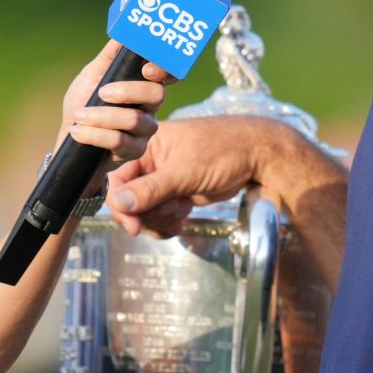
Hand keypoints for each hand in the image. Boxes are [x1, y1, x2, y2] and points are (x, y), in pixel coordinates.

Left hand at [60, 42, 170, 179]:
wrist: (69, 138)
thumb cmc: (82, 103)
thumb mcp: (90, 76)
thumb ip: (108, 57)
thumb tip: (123, 32)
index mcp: (143, 84)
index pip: (168, 74)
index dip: (165, 69)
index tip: (146, 69)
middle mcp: (149, 107)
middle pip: (156, 94)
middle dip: (128, 91)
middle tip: (102, 92)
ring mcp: (144, 131)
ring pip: (135, 120)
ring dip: (102, 116)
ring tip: (79, 115)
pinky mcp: (134, 151)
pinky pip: (120, 142)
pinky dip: (95, 134)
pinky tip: (78, 131)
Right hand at [104, 116, 279, 236]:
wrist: (255, 156)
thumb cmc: (222, 151)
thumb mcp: (184, 171)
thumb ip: (150, 189)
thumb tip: (119, 203)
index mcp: (144, 147)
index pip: (117, 179)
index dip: (121, 205)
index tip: (134, 226)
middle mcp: (149, 163)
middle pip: (129, 201)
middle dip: (150, 213)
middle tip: (173, 209)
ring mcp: (162, 181)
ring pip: (144, 213)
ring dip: (161, 219)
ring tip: (184, 208)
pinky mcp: (174, 195)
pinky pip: (159, 217)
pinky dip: (168, 224)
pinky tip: (184, 217)